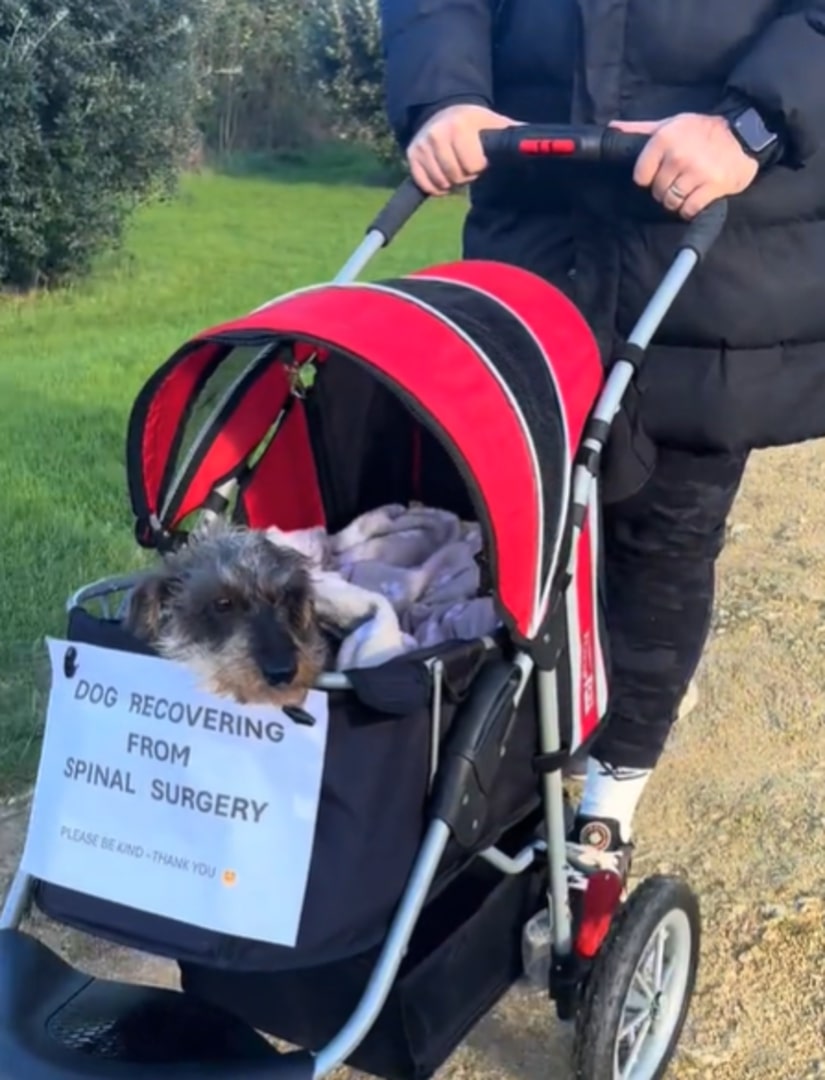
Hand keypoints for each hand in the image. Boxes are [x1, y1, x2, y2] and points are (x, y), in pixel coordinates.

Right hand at [407, 104, 516, 194]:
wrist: (443, 111)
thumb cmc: (475, 124)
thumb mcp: (495, 123)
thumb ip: (516, 133)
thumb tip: (544, 140)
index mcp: (460, 125)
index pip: (472, 166)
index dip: (479, 167)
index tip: (479, 159)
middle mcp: (437, 133)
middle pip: (457, 176)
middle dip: (465, 175)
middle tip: (466, 164)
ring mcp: (422, 145)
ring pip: (441, 183)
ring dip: (451, 182)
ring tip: (455, 167)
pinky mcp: (411, 155)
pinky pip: (425, 185)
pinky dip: (436, 187)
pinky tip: (443, 175)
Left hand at [610, 113, 757, 218]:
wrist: (744, 134)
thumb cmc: (702, 131)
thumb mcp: (670, 124)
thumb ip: (640, 130)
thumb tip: (612, 128)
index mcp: (664, 139)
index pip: (641, 176)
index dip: (649, 178)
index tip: (661, 173)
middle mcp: (678, 155)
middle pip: (657, 191)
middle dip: (666, 190)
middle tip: (680, 179)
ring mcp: (696, 172)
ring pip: (671, 202)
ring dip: (678, 200)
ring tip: (690, 187)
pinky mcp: (713, 186)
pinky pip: (689, 209)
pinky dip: (691, 208)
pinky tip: (699, 196)